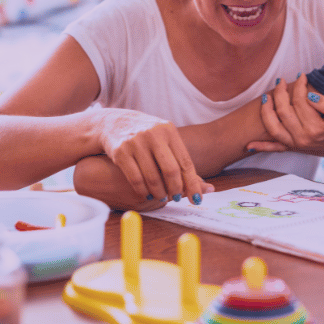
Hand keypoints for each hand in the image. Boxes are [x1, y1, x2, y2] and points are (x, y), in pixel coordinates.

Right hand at [94, 109, 212, 204]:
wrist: (114, 123)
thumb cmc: (148, 137)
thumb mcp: (166, 141)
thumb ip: (183, 163)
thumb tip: (208, 189)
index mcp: (169, 130)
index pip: (185, 162)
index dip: (192, 183)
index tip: (197, 199)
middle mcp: (153, 134)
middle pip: (170, 170)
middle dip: (176, 189)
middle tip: (176, 198)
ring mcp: (136, 142)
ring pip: (152, 177)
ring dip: (159, 193)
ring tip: (161, 197)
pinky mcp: (121, 152)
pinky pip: (136, 179)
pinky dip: (143, 191)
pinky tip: (146, 194)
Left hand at [251, 76, 323, 155]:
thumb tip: (310, 95)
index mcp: (315, 128)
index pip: (301, 102)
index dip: (300, 86)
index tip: (301, 76)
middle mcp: (302, 138)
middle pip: (284, 112)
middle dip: (280, 93)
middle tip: (280, 81)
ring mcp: (294, 144)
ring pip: (273, 127)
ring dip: (266, 111)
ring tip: (265, 96)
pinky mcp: (291, 148)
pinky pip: (273, 148)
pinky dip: (260, 147)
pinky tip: (249, 145)